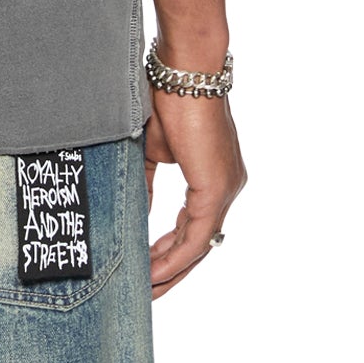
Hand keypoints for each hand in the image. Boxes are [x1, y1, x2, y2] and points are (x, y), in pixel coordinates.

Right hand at [145, 91, 245, 297]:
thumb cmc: (167, 99)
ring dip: (172, 269)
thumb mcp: (153, 149)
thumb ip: (148, 183)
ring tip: (146, 288)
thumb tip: (137, 211)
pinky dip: (175, 257)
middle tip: (146, 290)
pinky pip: (196, 237)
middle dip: (172, 269)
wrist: (183, 72)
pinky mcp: (216, 190)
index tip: (145, 265)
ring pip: (199, 244)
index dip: (169, 249)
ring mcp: (225, 190)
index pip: (191, 225)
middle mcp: (226, 187)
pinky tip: (154, 270)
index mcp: (213, 176)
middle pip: (198, 242)